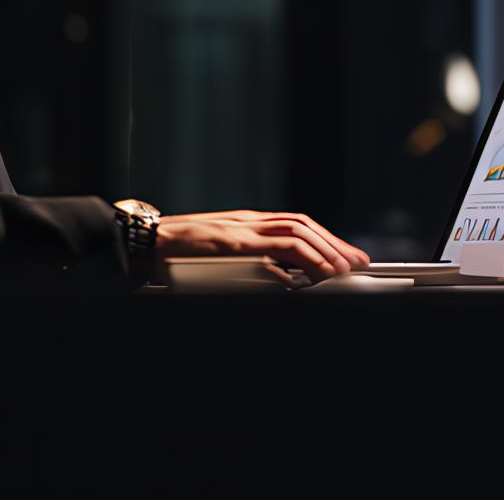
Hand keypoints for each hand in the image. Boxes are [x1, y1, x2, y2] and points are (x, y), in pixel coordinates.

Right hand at [155, 209, 370, 283]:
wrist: (144, 244)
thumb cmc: (177, 256)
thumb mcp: (220, 258)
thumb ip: (250, 264)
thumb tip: (284, 282)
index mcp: (248, 225)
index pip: (297, 224)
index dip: (326, 238)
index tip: (346, 256)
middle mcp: (249, 222)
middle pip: (303, 224)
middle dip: (335, 243)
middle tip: (359, 263)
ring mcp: (241, 230)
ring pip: (296, 232)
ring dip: (325, 251)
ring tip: (344, 270)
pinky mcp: (233, 243)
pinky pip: (276, 248)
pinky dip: (301, 259)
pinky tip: (315, 273)